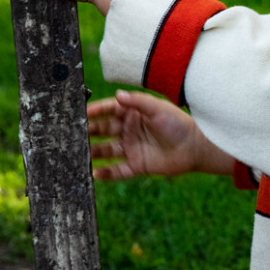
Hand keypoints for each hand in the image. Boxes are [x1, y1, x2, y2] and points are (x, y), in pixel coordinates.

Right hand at [88, 89, 232, 179]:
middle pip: (103, 130)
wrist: (196, 148)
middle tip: (74, 133)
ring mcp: (132, 148)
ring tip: (79, 154)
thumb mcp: (158, 108)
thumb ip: (138, 101)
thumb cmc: (179, 124)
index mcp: (134, 114)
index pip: (109, 110)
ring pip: (106, 150)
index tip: (82, 112)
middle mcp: (130, 130)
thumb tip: (118, 95)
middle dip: (89, 131)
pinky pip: (118, 170)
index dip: (96, 111)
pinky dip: (106, 173)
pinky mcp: (138, 165)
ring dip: (93, 152)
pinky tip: (94, 174)